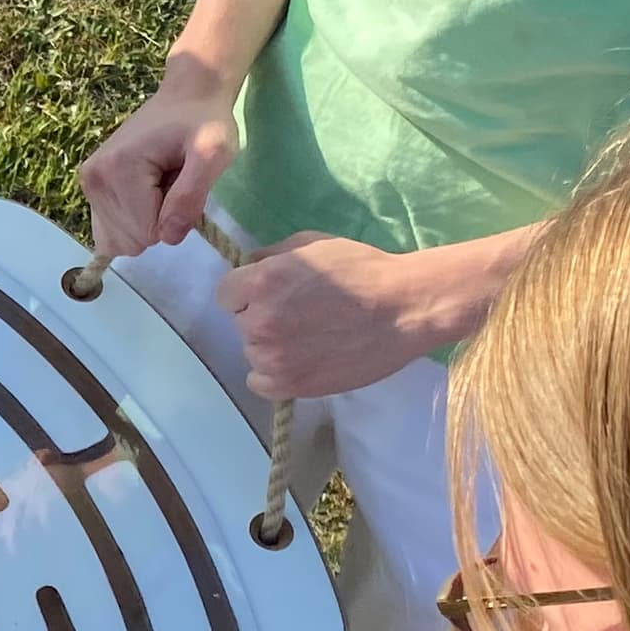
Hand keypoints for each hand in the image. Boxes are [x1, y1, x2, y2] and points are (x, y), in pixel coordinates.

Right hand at [78, 53, 242, 259]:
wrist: (186, 96)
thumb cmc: (204, 121)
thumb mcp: (214, 154)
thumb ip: (191, 195)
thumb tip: (168, 237)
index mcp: (118, 170)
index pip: (147, 233)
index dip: (173, 217)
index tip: (182, 182)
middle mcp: (93, 179)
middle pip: (129, 240)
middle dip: (157, 220)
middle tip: (172, 181)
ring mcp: (88, 183)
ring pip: (118, 240)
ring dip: (145, 221)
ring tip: (161, 184)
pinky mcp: (90, 186)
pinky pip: (109, 231)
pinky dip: (132, 220)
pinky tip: (145, 193)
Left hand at [219, 232, 482, 399]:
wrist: (404, 310)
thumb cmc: (362, 270)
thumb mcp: (312, 244)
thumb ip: (271, 256)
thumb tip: (248, 267)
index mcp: (262, 283)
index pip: (225, 293)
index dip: (246, 291)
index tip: (269, 293)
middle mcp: (260, 322)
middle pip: (240, 322)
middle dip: (261, 316)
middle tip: (298, 314)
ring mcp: (274, 358)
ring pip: (252, 352)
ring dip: (270, 345)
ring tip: (307, 338)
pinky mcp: (292, 385)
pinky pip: (260, 383)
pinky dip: (273, 374)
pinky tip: (298, 361)